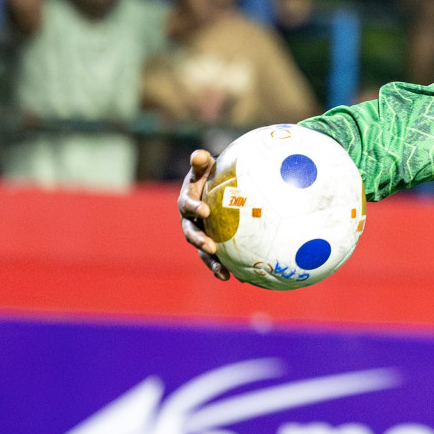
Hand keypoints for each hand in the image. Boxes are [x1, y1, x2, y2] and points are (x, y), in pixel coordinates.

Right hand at [178, 149, 230, 280]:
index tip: (204, 211)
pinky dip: (231, 268)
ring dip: (213, 263)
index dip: (194, 208)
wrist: (213, 188)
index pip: (187, 206)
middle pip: (192, 234)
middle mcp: (191, 222)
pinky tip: (246, 278)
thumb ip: (201, 163)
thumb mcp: (205, 167)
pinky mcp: (214, 245)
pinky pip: (221, 258)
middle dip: (200, 241)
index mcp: (188, 202)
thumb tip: (198, 154)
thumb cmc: (211, 175)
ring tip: (225, 274)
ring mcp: (201, 235)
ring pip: (204, 252)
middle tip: (211, 246)